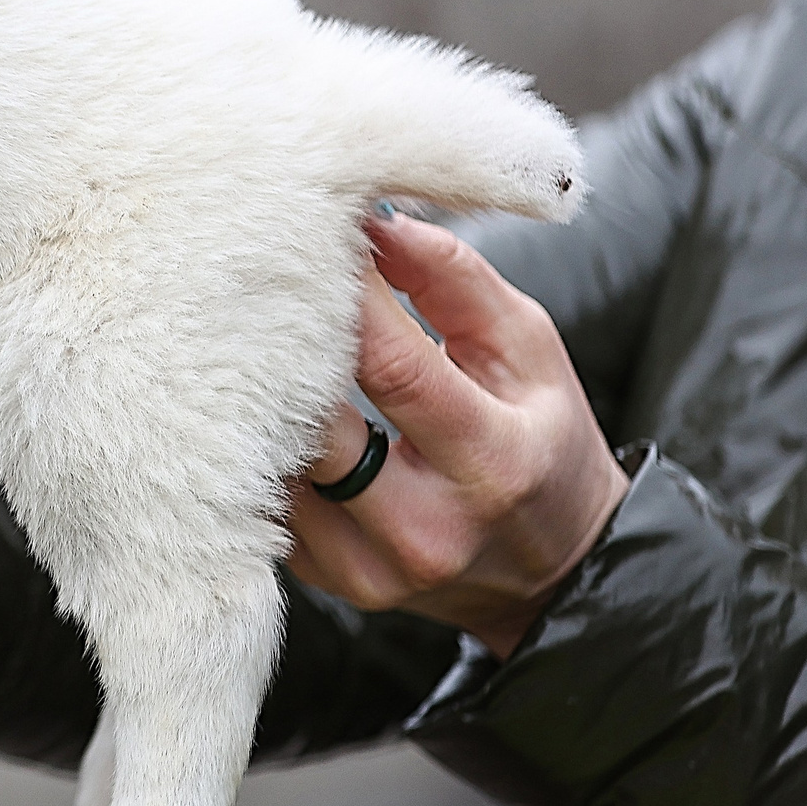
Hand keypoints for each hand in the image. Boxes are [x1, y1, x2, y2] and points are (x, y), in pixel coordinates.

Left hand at [288, 210, 628, 657]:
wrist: (549, 569)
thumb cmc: (541, 442)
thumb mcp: (530, 352)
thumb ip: (456, 282)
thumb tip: (378, 225)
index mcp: (491, 461)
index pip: (393, 366)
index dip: (346, 297)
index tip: (318, 238)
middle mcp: (427, 526)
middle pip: (318, 425)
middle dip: (287, 348)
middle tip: (265, 286)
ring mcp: (370, 566)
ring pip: (279, 464)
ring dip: (263, 398)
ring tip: (257, 341)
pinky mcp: (330, 580)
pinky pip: (270, 501)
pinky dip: (263, 447)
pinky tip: (267, 408)